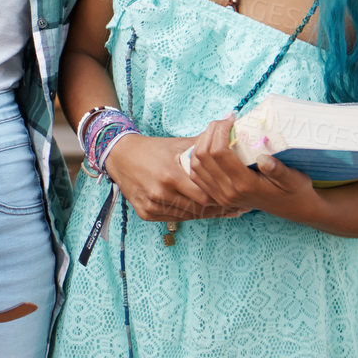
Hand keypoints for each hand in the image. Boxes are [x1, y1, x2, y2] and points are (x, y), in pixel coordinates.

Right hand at [102, 133, 240, 222]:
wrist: (120, 155)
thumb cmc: (153, 148)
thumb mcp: (177, 144)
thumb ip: (203, 146)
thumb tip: (230, 139)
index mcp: (170, 175)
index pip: (205, 195)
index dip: (223, 198)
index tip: (237, 198)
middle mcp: (160, 192)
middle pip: (198, 209)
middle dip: (218, 209)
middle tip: (236, 208)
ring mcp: (151, 205)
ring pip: (187, 216)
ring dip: (205, 214)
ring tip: (225, 212)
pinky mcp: (144, 213)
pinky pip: (173, 218)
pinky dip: (187, 215)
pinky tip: (201, 212)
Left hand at [181, 115, 318, 217]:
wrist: (292, 208)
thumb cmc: (294, 190)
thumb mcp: (294, 179)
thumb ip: (279, 170)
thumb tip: (263, 158)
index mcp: (245, 185)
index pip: (219, 153)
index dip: (220, 130)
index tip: (231, 118)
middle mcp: (228, 192)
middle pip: (203, 155)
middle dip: (209, 132)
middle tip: (223, 121)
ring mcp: (220, 196)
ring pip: (195, 164)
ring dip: (201, 142)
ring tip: (217, 130)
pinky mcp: (216, 196)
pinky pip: (196, 174)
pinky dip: (197, 156)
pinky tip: (210, 145)